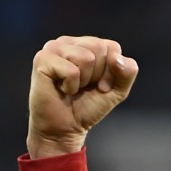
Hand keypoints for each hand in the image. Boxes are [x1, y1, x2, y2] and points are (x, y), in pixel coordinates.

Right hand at [27, 36, 138, 157]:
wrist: (65, 127)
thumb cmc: (88, 106)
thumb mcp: (118, 90)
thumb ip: (127, 72)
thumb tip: (117, 57)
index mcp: (85, 45)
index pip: (111, 47)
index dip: (112, 72)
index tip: (101, 86)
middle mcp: (68, 42)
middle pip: (99, 47)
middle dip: (99, 74)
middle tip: (85, 87)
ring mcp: (53, 48)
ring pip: (86, 57)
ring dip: (84, 80)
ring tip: (73, 87)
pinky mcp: (42, 60)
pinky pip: (71, 71)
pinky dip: (71, 86)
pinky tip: (62, 89)